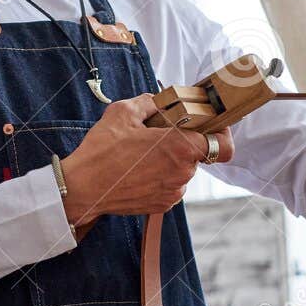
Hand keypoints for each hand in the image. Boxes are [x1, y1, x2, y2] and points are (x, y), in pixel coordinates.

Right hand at [59, 95, 234, 226]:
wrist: (82, 189)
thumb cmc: (102, 151)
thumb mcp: (123, 112)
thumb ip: (150, 102)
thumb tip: (161, 100)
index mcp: (180, 147)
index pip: (223, 144)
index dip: (223, 134)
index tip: (212, 126)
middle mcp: (183, 172)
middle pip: (198, 154)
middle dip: (183, 143)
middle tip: (158, 135)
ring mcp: (174, 192)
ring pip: (183, 169)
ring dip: (170, 160)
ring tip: (141, 155)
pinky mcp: (163, 205)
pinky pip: (171, 185)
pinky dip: (161, 176)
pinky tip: (137, 170)